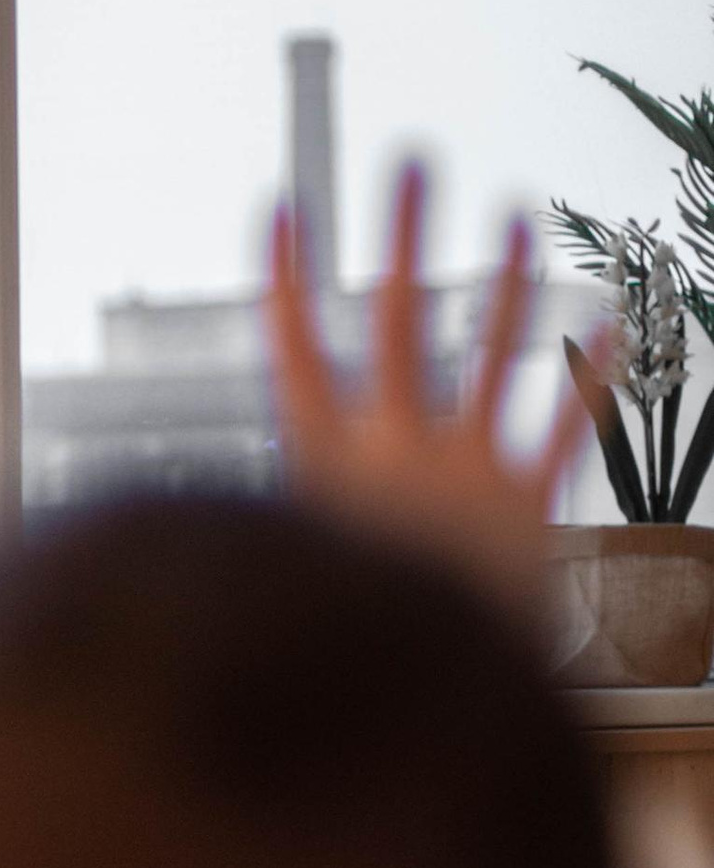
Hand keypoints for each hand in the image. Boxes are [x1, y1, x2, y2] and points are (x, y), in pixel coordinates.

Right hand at [265, 161, 602, 617]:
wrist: (410, 705)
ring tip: (516, 217)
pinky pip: (565, 425)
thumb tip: (253, 491)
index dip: (290, 275)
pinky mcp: (525, 502)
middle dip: (406, 231)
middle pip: (400, 316)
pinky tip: (613, 332)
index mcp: (321, 463)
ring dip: (505, 276)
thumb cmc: (342, 630)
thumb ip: (288, 511)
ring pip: (490, 349)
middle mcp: (391, 450)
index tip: (290, 214)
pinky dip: (592, 377)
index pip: (294, 345)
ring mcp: (462, 469)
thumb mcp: (291, 566)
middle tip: (415, 162)